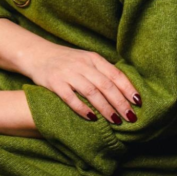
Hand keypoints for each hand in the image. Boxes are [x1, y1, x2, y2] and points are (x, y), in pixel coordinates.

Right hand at [27, 43, 141, 124]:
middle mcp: (82, 65)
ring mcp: (68, 74)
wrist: (38, 55)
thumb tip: (125, 91)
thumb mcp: (86, 60)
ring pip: (91, 92)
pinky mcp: (54, 83)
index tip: (138, 102)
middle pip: (106, 85)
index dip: (128, 89)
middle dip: (120, 103)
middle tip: (130, 117)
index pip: (115, 74)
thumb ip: (102, 72)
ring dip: (105, 108)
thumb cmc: (67, 61)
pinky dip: (82, 109)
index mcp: (93, 59)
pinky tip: (91, 118)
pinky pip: (71, 98)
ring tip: (115, 121)